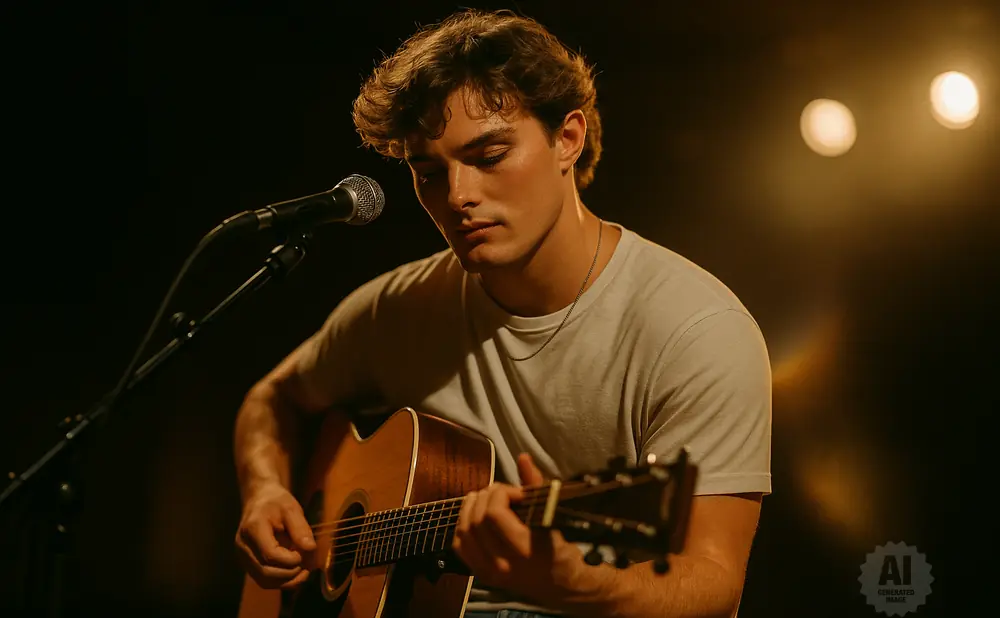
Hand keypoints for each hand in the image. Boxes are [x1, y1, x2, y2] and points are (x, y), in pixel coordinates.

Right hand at [235, 483, 316, 588]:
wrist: (258, 499)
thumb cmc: (276, 502)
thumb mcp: (292, 508)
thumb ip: (300, 528)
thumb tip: (310, 549)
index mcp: (253, 529)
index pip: (270, 554)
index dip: (290, 560)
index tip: (305, 553)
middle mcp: (243, 546)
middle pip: (265, 572)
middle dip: (290, 574)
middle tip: (307, 567)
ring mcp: (242, 556)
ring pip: (263, 581)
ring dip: (286, 582)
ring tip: (303, 573)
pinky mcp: (247, 563)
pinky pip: (262, 579)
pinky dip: (280, 581)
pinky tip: (294, 574)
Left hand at [452, 454, 582, 604]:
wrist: (562, 584)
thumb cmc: (560, 546)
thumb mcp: (552, 515)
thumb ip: (535, 485)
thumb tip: (523, 458)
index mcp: (523, 549)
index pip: (494, 514)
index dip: (500, 493)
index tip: (516, 492)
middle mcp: (503, 563)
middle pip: (477, 520)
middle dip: (486, 497)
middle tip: (499, 492)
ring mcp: (489, 572)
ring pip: (464, 532)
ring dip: (469, 508)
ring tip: (482, 497)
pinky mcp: (482, 574)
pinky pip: (460, 546)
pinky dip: (462, 526)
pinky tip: (473, 515)